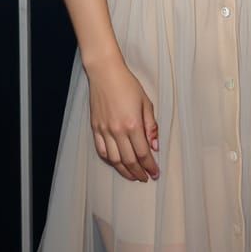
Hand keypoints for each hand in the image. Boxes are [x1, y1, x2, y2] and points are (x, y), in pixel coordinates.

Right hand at [86, 56, 159, 182]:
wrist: (105, 73)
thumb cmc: (127, 85)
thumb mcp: (146, 103)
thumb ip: (151, 126)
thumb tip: (155, 146)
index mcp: (133, 124)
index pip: (143, 153)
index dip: (150, 166)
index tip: (155, 173)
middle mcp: (118, 130)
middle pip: (129, 160)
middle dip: (139, 172)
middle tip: (146, 178)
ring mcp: (104, 130)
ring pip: (114, 160)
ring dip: (125, 171)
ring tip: (133, 175)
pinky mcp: (95, 128)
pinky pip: (102, 151)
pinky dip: (110, 161)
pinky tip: (117, 163)